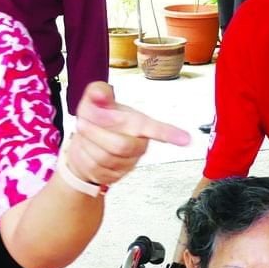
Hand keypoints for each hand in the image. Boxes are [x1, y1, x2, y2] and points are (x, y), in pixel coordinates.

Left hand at [66, 82, 190, 186]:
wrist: (84, 144)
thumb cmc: (98, 119)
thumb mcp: (95, 100)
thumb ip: (98, 92)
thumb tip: (100, 93)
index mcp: (140, 124)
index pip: (157, 129)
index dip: (171, 134)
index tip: (186, 139)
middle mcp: (139, 144)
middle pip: (121, 146)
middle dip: (96, 133)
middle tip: (82, 122)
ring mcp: (128, 162)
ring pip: (104, 157)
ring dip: (87, 143)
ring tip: (85, 133)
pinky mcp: (114, 175)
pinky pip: (94, 168)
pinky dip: (82, 155)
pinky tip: (86, 148)